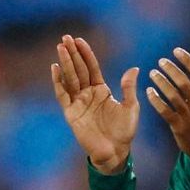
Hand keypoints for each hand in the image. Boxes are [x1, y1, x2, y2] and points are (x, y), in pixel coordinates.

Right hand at [51, 35, 138, 173]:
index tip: (80, 40)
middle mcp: (88, 94)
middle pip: (78, 69)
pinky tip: (55, 68)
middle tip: (65, 37)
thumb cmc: (124, 131)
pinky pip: (62, 95)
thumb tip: (135, 68)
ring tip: (60, 47)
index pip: (92, 68)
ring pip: (70, 78)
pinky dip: (58, 82)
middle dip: (72, 53)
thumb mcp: (131, 107)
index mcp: (102, 90)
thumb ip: (128, 88)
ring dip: (65, 63)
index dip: (86, 54)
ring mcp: (78, 102)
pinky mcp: (71, 113)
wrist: (116, 151)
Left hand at [146, 48, 189, 178]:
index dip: (188, 61)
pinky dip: (156, 100)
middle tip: (161, 61)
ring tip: (153, 74)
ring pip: (173, 96)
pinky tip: (149, 92)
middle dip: (171, 70)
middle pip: (185, 83)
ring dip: (161, 83)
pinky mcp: (179, 127)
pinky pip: (165, 111)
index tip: (176, 51)